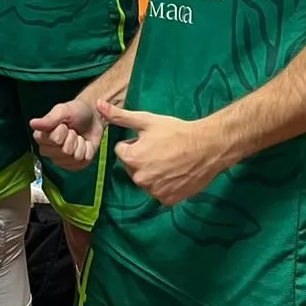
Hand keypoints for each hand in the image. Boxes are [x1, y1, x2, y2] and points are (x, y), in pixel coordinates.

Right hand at [30, 97, 104, 170]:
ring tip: (79, 137)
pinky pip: (84, 163)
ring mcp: (61, 160)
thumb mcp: (63, 110)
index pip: (54, 140)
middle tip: (72, 131)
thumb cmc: (76, 111)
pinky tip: (84, 144)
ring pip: (75, 158)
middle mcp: (48, 150)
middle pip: (65, 152)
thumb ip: (49, 119)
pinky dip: (88, 151)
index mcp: (41, 137)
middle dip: (73, 139)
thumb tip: (32, 124)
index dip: (62, 132)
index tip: (64, 125)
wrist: (93, 117)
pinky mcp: (73, 166)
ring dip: (81, 145)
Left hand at [99, 102, 225, 205]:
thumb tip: (97, 105)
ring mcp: (154, 192)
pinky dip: (165, 184)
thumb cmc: (176, 132)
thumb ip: (119, 116)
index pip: (122, 150)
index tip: (151, 139)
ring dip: (153, 172)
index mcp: (131, 159)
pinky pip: (159, 191)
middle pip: (132, 166)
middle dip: (142, 158)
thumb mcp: (146, 121)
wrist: (207, 147)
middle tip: (161, 149)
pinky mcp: (168, 200)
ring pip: (146, 180)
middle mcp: (140, 179)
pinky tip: (175, 173)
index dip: (135, 143)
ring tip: (170, 160)